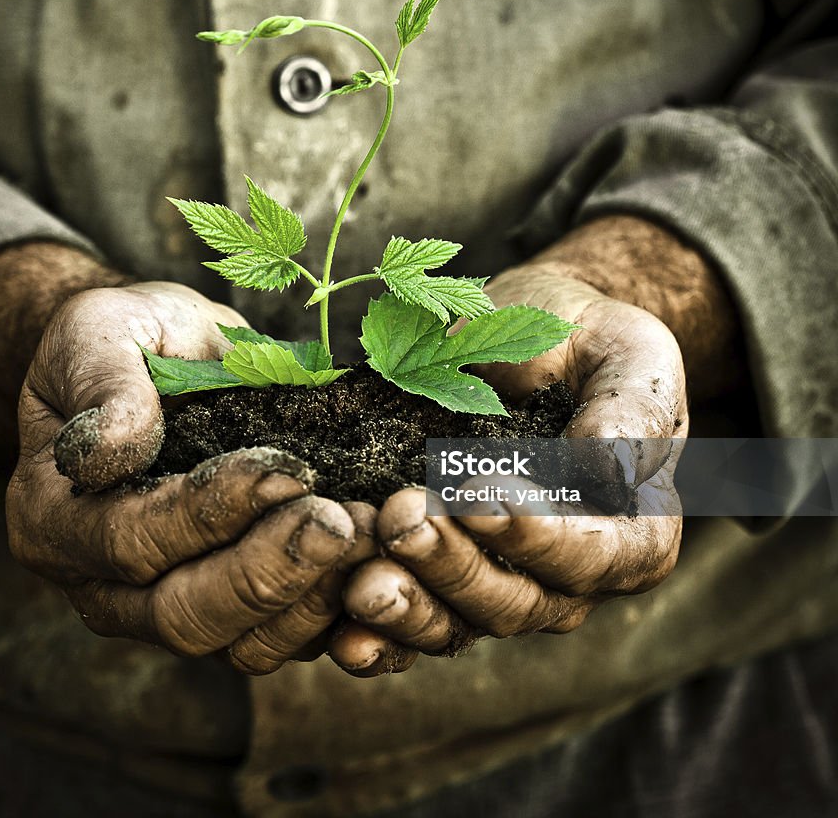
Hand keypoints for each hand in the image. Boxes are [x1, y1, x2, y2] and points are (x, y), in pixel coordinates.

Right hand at [7, 280, 365, 667]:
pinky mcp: (229, 609)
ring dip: (312, 599)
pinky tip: (378, 564)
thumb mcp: (97, 334)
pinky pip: (281, 639)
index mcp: (55, 517)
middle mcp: (102, 583)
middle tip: (341, 522)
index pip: (129, 539)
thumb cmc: (124, 340)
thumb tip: (110, 449)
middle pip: (184, 614)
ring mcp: (165, 605)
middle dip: (270, 572)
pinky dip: (335, 612)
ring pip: (239, 646)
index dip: (207, 513)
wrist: (157, 357)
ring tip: (370, 537)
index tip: (281, 470)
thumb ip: (102, 383)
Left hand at [343, 236, 691, 653]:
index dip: (537, 537)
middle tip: (401, 516)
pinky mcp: (441, 577)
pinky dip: (378, 638)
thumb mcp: (629, 353)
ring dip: (408, 607)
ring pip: (458, 624)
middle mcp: (569, 576)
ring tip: (362, 578)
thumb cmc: (586, 340)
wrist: (526, 336)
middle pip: (517, 602)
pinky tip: (341, 635)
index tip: (477, 493)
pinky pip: (412, 626)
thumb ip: (630, 413)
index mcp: (632, 531)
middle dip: (454, 565)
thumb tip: (609, 478)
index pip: (592, 556)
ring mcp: (501, 582)